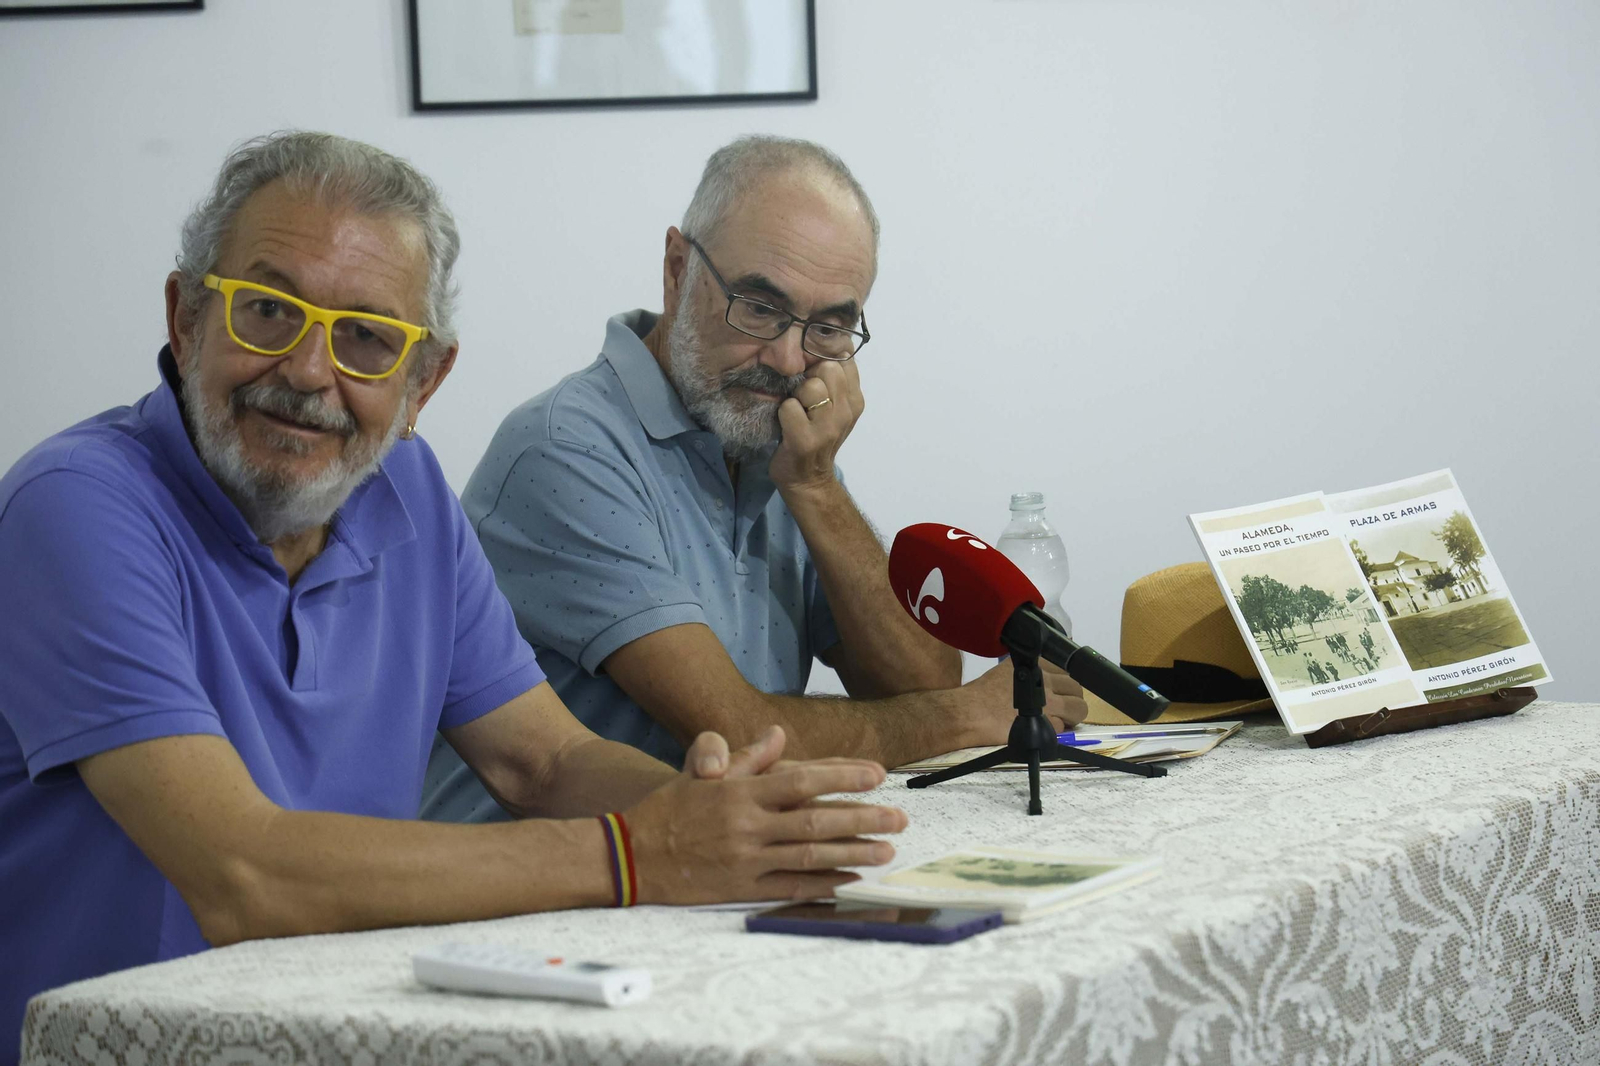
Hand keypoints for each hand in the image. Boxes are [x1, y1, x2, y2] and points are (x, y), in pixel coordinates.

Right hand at [626, 726, 906, 903]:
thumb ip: (748, 757)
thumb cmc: (670, 809)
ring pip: (810, 855)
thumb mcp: (705, 774)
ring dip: (853, 854)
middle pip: (817, 820)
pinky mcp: (741, 888)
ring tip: (886, 851)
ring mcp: (746, 859)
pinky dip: (823, 883)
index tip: (876, 775)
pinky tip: (849, 879)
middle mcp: (748, 825)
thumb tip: (779, 733)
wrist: (630, 854)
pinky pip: (790, 886)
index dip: (843, 776)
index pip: (803, 779)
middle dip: (863, 818)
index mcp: (742, 791)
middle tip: (899, 818)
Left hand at [770, 359, 863, 492]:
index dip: (824, 358)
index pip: (845, 356)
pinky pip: (789, 407)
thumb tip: (829, 340)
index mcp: (855, 399)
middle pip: (827, 366)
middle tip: (803, 398)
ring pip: (810, 385)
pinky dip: (782, 414)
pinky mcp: (806, 440)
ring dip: (795, 395)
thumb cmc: (815, 436)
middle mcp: (848, 411)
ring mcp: (829, 427)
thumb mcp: (834, 406)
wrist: (807, 480)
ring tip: (796, 411)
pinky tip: (786, 425)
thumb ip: (835, 378)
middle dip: (809, 376)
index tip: (814, 374)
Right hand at [964, 659, 1087, 743]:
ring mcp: (1048, 702)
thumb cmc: (981, 694)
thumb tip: (1048, 675)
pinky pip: (1062, 728)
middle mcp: (1045, 679)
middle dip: (1072, 699)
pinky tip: (1040, 730)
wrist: (969, 713)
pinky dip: (1054, 731)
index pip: (1066, 669)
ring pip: (1079, 709)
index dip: (1063, 683)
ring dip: (1071, 716)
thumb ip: (1029, 670)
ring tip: (1058, 721)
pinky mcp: (1045, 723)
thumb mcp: (1006, 671)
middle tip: (1061, 709)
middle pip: (1076, 688)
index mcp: (1035, 663)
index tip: (1057, 691)